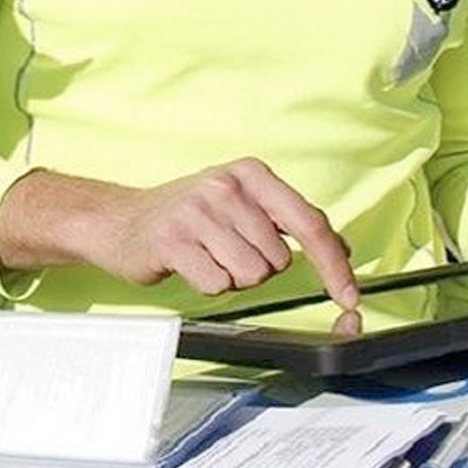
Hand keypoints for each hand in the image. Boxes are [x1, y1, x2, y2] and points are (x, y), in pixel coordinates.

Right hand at [0, 159, 358, 307]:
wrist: (118, 221)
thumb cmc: (185, 217)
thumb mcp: (240, 205)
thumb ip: (289, 221)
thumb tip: (343, 248)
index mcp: (251, 174)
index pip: (310, 223)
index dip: (334, 264)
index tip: (349, 294)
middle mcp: (227, 186)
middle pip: (277, 260)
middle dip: (256, 267)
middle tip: (223, 251)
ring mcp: (198, 211)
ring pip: (249, 275)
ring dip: (230, 278)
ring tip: (205, 257)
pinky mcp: (173, 240)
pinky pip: (217, 284)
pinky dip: (207, 284)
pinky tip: (189, 266)